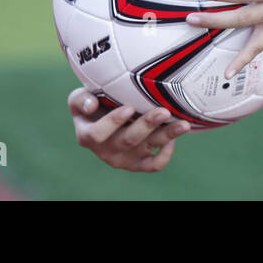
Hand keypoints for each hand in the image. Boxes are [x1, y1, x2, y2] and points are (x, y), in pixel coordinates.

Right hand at [67, 87, 189, 171]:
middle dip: (147, 125)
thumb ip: (80, 100)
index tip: (129, 107)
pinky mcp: (139, 164)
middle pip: (128, 140)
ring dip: (166, 136)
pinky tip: (174, 137)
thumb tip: (90, 105)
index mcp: (88, 136)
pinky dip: (166, 153)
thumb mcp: (79, 98)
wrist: (107, 115)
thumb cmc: (94, 103)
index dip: (113, 122)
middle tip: (164, 111)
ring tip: (183, 124)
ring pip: (147, 150)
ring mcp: (124, 159)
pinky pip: (155, 165)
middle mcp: (106, 151)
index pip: (98, 134)